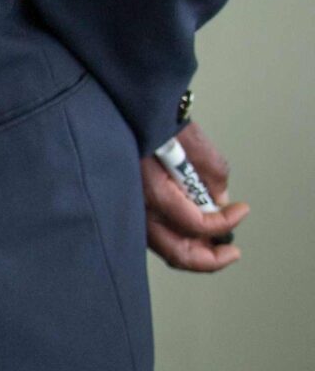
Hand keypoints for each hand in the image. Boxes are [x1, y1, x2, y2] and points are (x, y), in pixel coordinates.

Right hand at [144, 121, 244, 272]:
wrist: (129, 111)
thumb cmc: (156, 121)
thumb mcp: (196, 144)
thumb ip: (214, 177)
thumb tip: (218, 202)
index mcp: (153, 190)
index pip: (195, 225)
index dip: (225, 223)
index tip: (240, 210)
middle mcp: (137, 206)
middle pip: (176, 253)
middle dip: (209, 258)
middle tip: (230, 252)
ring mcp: (132, 208)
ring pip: (165, 247)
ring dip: (194, 251)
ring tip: (216, 244)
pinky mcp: (132, 206)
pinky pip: (156, 234)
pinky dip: (178, 238)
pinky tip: (193, 231)